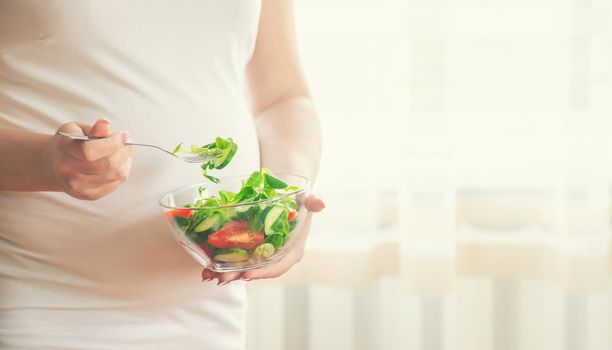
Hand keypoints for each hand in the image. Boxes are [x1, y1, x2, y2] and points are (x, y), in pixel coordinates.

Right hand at [45, 118, 131, 199]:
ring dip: (126, 161)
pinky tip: (118, 163)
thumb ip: (93, 129)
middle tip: (127, 142)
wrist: (56, 165)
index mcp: (63, 150)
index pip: (90, 151)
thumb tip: (105, 123)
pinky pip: (116, 183)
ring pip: (115, 174)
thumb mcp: (78, 129)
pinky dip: (122, 170)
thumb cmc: (71, 143)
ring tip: (123, 151)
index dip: (112, 143)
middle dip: (123, 151)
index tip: (123, 135)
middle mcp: (67, 172)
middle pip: (106, 165)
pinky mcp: (89, 195)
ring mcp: (78, 187)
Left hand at [202, 194, 324, 284]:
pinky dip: (221, 264)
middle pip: (257, 271)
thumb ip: (313, 202)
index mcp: (292, 250)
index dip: (263, 272)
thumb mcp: (306, 199)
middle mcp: (276, 256)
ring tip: (208, 276)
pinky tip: (206, 267)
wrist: (288, 195)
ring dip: (225, 273)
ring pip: (243, 268)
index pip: (278, 266)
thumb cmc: (298, 199)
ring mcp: (262, 254)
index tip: (247, 274)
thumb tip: (321, 203)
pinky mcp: (251, 250)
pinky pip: (236, 260)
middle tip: (220, 278)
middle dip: (238, 275)